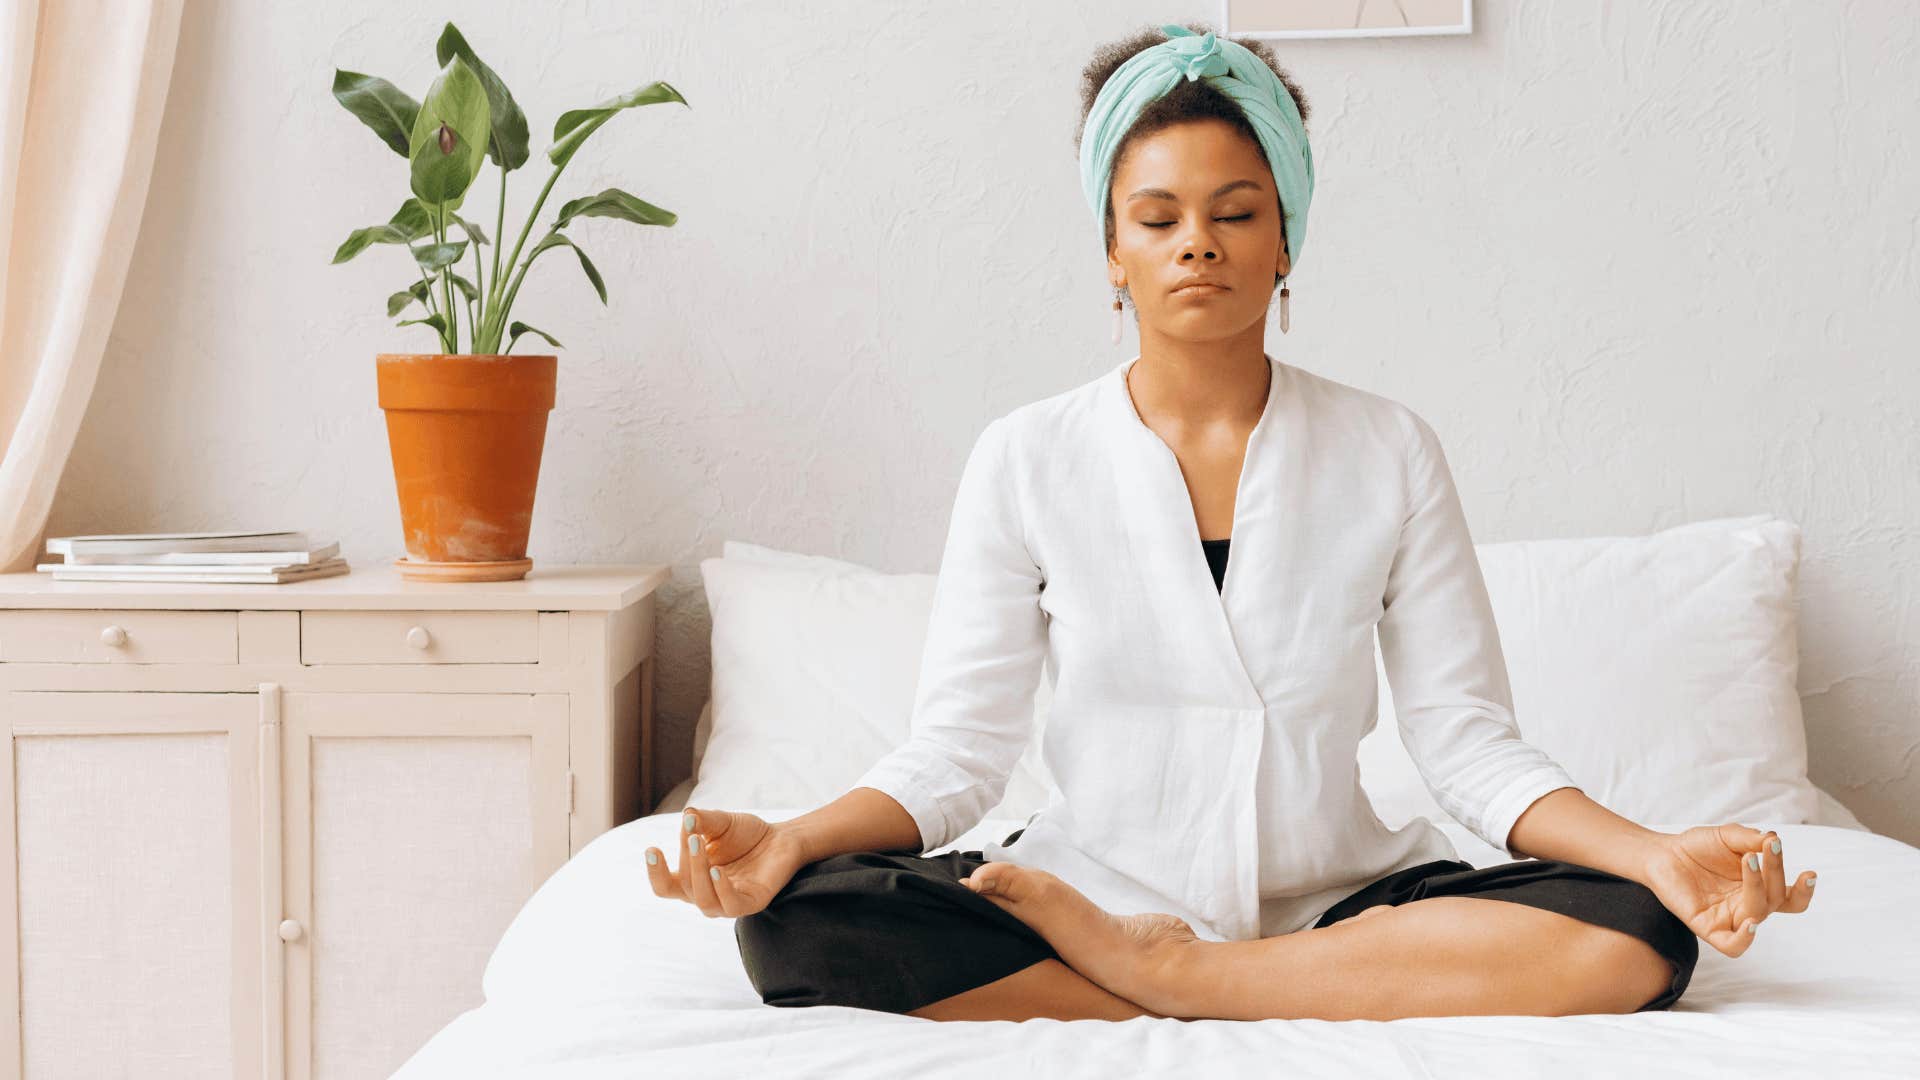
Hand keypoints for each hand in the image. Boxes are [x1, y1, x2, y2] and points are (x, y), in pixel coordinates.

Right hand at [644, 807, 804, 918]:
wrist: (782, 838)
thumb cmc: (746, 834)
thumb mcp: (720, 822)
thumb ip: (702, 821)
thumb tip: (687, 816)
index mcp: (693, 879)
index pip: (665, 886)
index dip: (654, 872)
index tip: (652, 849)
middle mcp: (706, 894)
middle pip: (684, 886)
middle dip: (685, 858)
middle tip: (691, 833)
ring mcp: (728, 902)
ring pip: (704, 900)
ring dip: (698, 873)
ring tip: (699, 846)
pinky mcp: (752, 903)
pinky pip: (731, 905)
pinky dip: (722, 889)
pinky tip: (717, 871)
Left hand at [1639, 823, 1815, 956]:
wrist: (1662, 853)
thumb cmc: (1698, 846)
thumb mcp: (1728, 835)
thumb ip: (1750, 838)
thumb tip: (1773, 839)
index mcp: (1759, 888)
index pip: (1789, 897)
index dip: (1804, 891)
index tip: (1809, 873)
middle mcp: (1747, 905)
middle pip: (1775, 899)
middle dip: (1776, 872)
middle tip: (1766, 849)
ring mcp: (1729, 918)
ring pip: (1757, 915)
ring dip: (1759, 888)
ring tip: (1750, 861)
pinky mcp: (1707, 927)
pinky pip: (1733, 946)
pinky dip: (1745, 939)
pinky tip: (1751, 922)